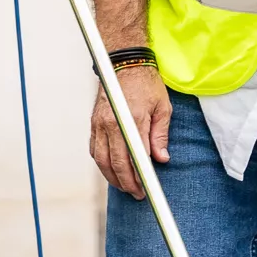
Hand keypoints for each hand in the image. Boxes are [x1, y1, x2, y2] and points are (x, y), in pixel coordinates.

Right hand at [89, 63, 170, 199]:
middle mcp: (112, 123)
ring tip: (124, 186)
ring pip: (101, 159)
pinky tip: (111, 169)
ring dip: (112, 176)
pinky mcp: (94, 123)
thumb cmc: (146, 84)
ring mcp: (100, 123)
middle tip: (136, 193)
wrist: (124, 63)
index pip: (134, 158)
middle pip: (115, 163)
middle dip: (126, 182)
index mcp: (132, 120)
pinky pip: (94, 149)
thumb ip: (160, 136)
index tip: (145, 189)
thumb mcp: (162, 108)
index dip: (138, 177)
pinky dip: (102, 163)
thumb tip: (161, 159)